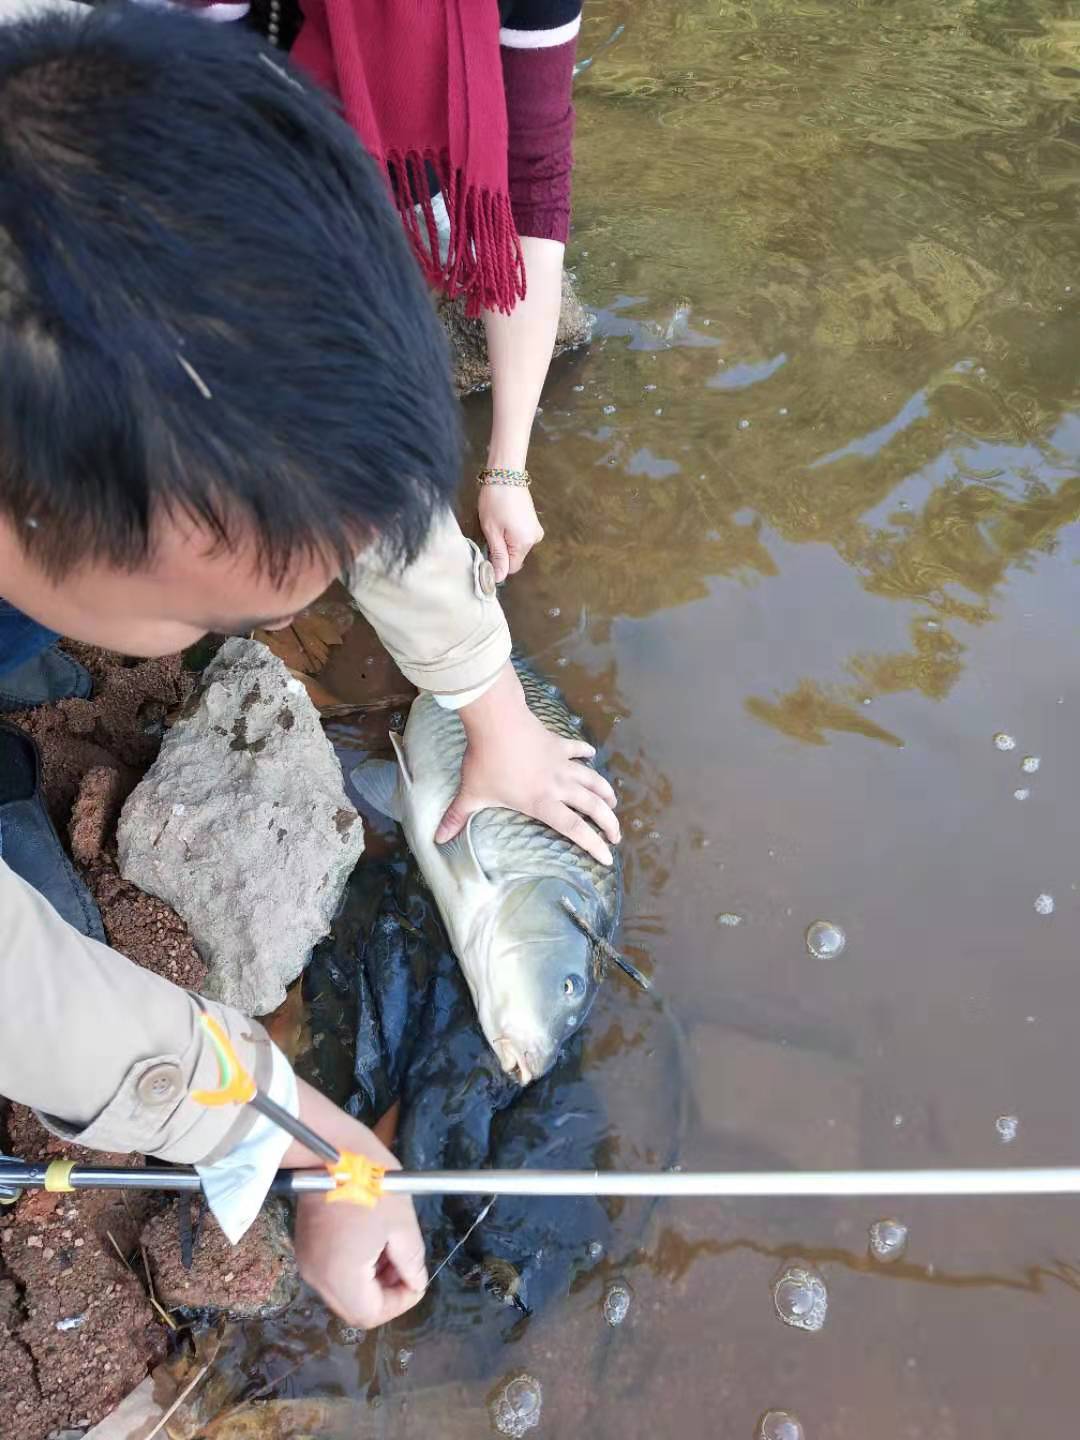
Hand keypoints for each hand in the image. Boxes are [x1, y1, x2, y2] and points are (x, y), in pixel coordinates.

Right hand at [286, 1081, 426, 1327]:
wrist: (331, 1148)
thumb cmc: (373, 1183)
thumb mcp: (402, 1223)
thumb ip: (411, 1262)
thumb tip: (415, 1282)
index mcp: (341, 1276)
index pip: (370, 1315)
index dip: (399, 1303)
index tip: (416, 1281)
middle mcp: (318, 1278)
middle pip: (355, 1308)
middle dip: (386, 1293)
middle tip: (406, 1267)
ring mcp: (307, 1262)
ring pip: (344, 1292)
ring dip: (371, 1281)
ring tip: (392, 1251)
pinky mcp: (305, 1247)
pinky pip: (333, 1273)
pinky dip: (355, 1268)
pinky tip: (372, 1242)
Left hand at [435, 663, 619, 866]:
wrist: (498, 722)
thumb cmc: (485, 761)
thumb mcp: (472, 793)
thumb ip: (457, 817)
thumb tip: (438, 838)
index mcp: (542, 802)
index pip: (574, 829)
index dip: (593, 845)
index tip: (608, 858)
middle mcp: (558, 785)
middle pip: (592, 806)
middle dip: (608, 823)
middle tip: (617, 835)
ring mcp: (560, 762)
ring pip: (591, 780)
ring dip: (604, 792)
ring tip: (613, 803)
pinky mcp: (557, 743)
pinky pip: (577, 750)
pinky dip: (586, 754)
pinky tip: (592, 755)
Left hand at [478, 485, 543, 582]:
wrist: (506, 473)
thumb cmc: (496, 500)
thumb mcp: (492, 530)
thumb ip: (498, 556)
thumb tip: (499, 578)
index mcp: (525, 543)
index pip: (510, 568)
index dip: (497, 563)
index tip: (486, 549)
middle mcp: (534, 539)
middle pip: (514, 557)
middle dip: (501, 550)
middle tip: (490, 531)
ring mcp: (535, 529)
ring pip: (516, 546)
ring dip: (504, 540)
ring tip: (496, 522)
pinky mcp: (532, 521)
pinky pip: (520, 536)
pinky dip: (509, 532)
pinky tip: (502, 518)